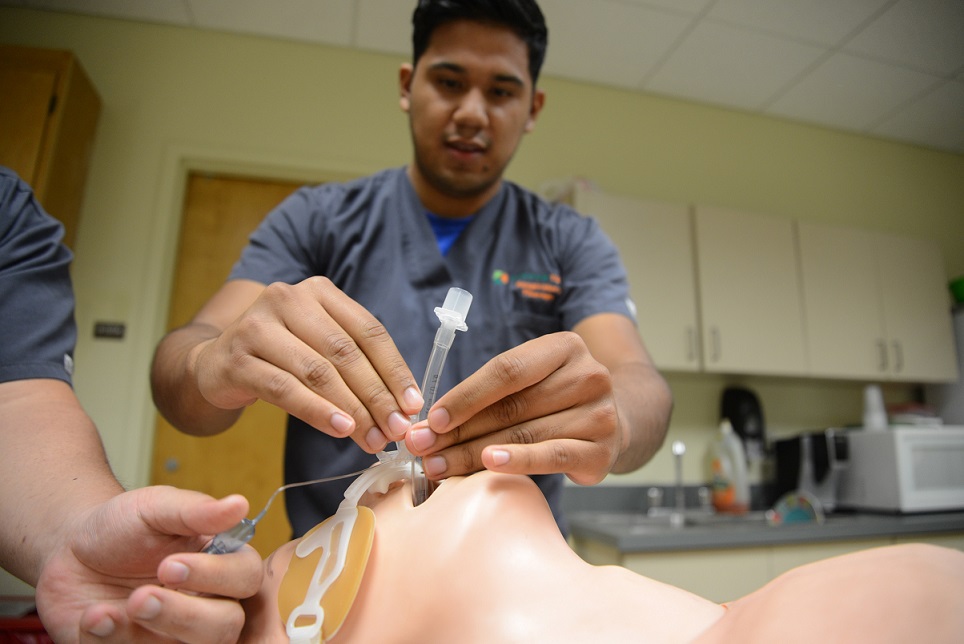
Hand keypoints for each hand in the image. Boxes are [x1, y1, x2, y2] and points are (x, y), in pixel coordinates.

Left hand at [34, 486, 263, 643]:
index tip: (169, 566)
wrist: (68, 554)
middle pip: (226, 626)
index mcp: (221, 564)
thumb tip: (239, 504)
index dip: (216, 576)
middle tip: (140, 596)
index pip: (246, 577)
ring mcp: (176, 635)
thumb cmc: (122, 527)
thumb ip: (195, 510)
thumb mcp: (154, 508)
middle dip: (184, 615)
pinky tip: (92, 618)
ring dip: (142, 634)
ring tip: (104, 611)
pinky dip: (109, 641)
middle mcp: (209, 604)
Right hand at [189, 277, 422, 450]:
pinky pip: (285, 388)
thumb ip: (357, 366)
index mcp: (319, 292)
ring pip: (317, 371)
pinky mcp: (236, 358)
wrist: (214, 363)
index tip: (413, 404)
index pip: (368, 331)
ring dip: (351, 409)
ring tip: (372, 437)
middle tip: (396, 429)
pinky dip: (317, 411)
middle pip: (345, 353)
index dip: (395, 369)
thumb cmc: (281, 355)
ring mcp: (258, 326)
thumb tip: (402, 406)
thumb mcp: (319, 346)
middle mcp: (287, 299)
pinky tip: (340, 428)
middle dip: (376, 395)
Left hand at [405, 332, 621, 484]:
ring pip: (525, 434)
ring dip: (474, 453)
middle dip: (459, 430)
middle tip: (423, 448)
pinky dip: (519, 461)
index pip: (507, 370)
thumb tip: (428, 423)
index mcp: (564, 347)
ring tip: (440, 465)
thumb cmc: (556, 399)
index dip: (466, 395)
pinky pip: (552, 457)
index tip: (431, 418)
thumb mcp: (531, 380)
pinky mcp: (602, 452)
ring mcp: (599, 415)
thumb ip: (489, 394)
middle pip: (512, 406)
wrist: (614, 422)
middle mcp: (588, 376)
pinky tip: (490, 465)